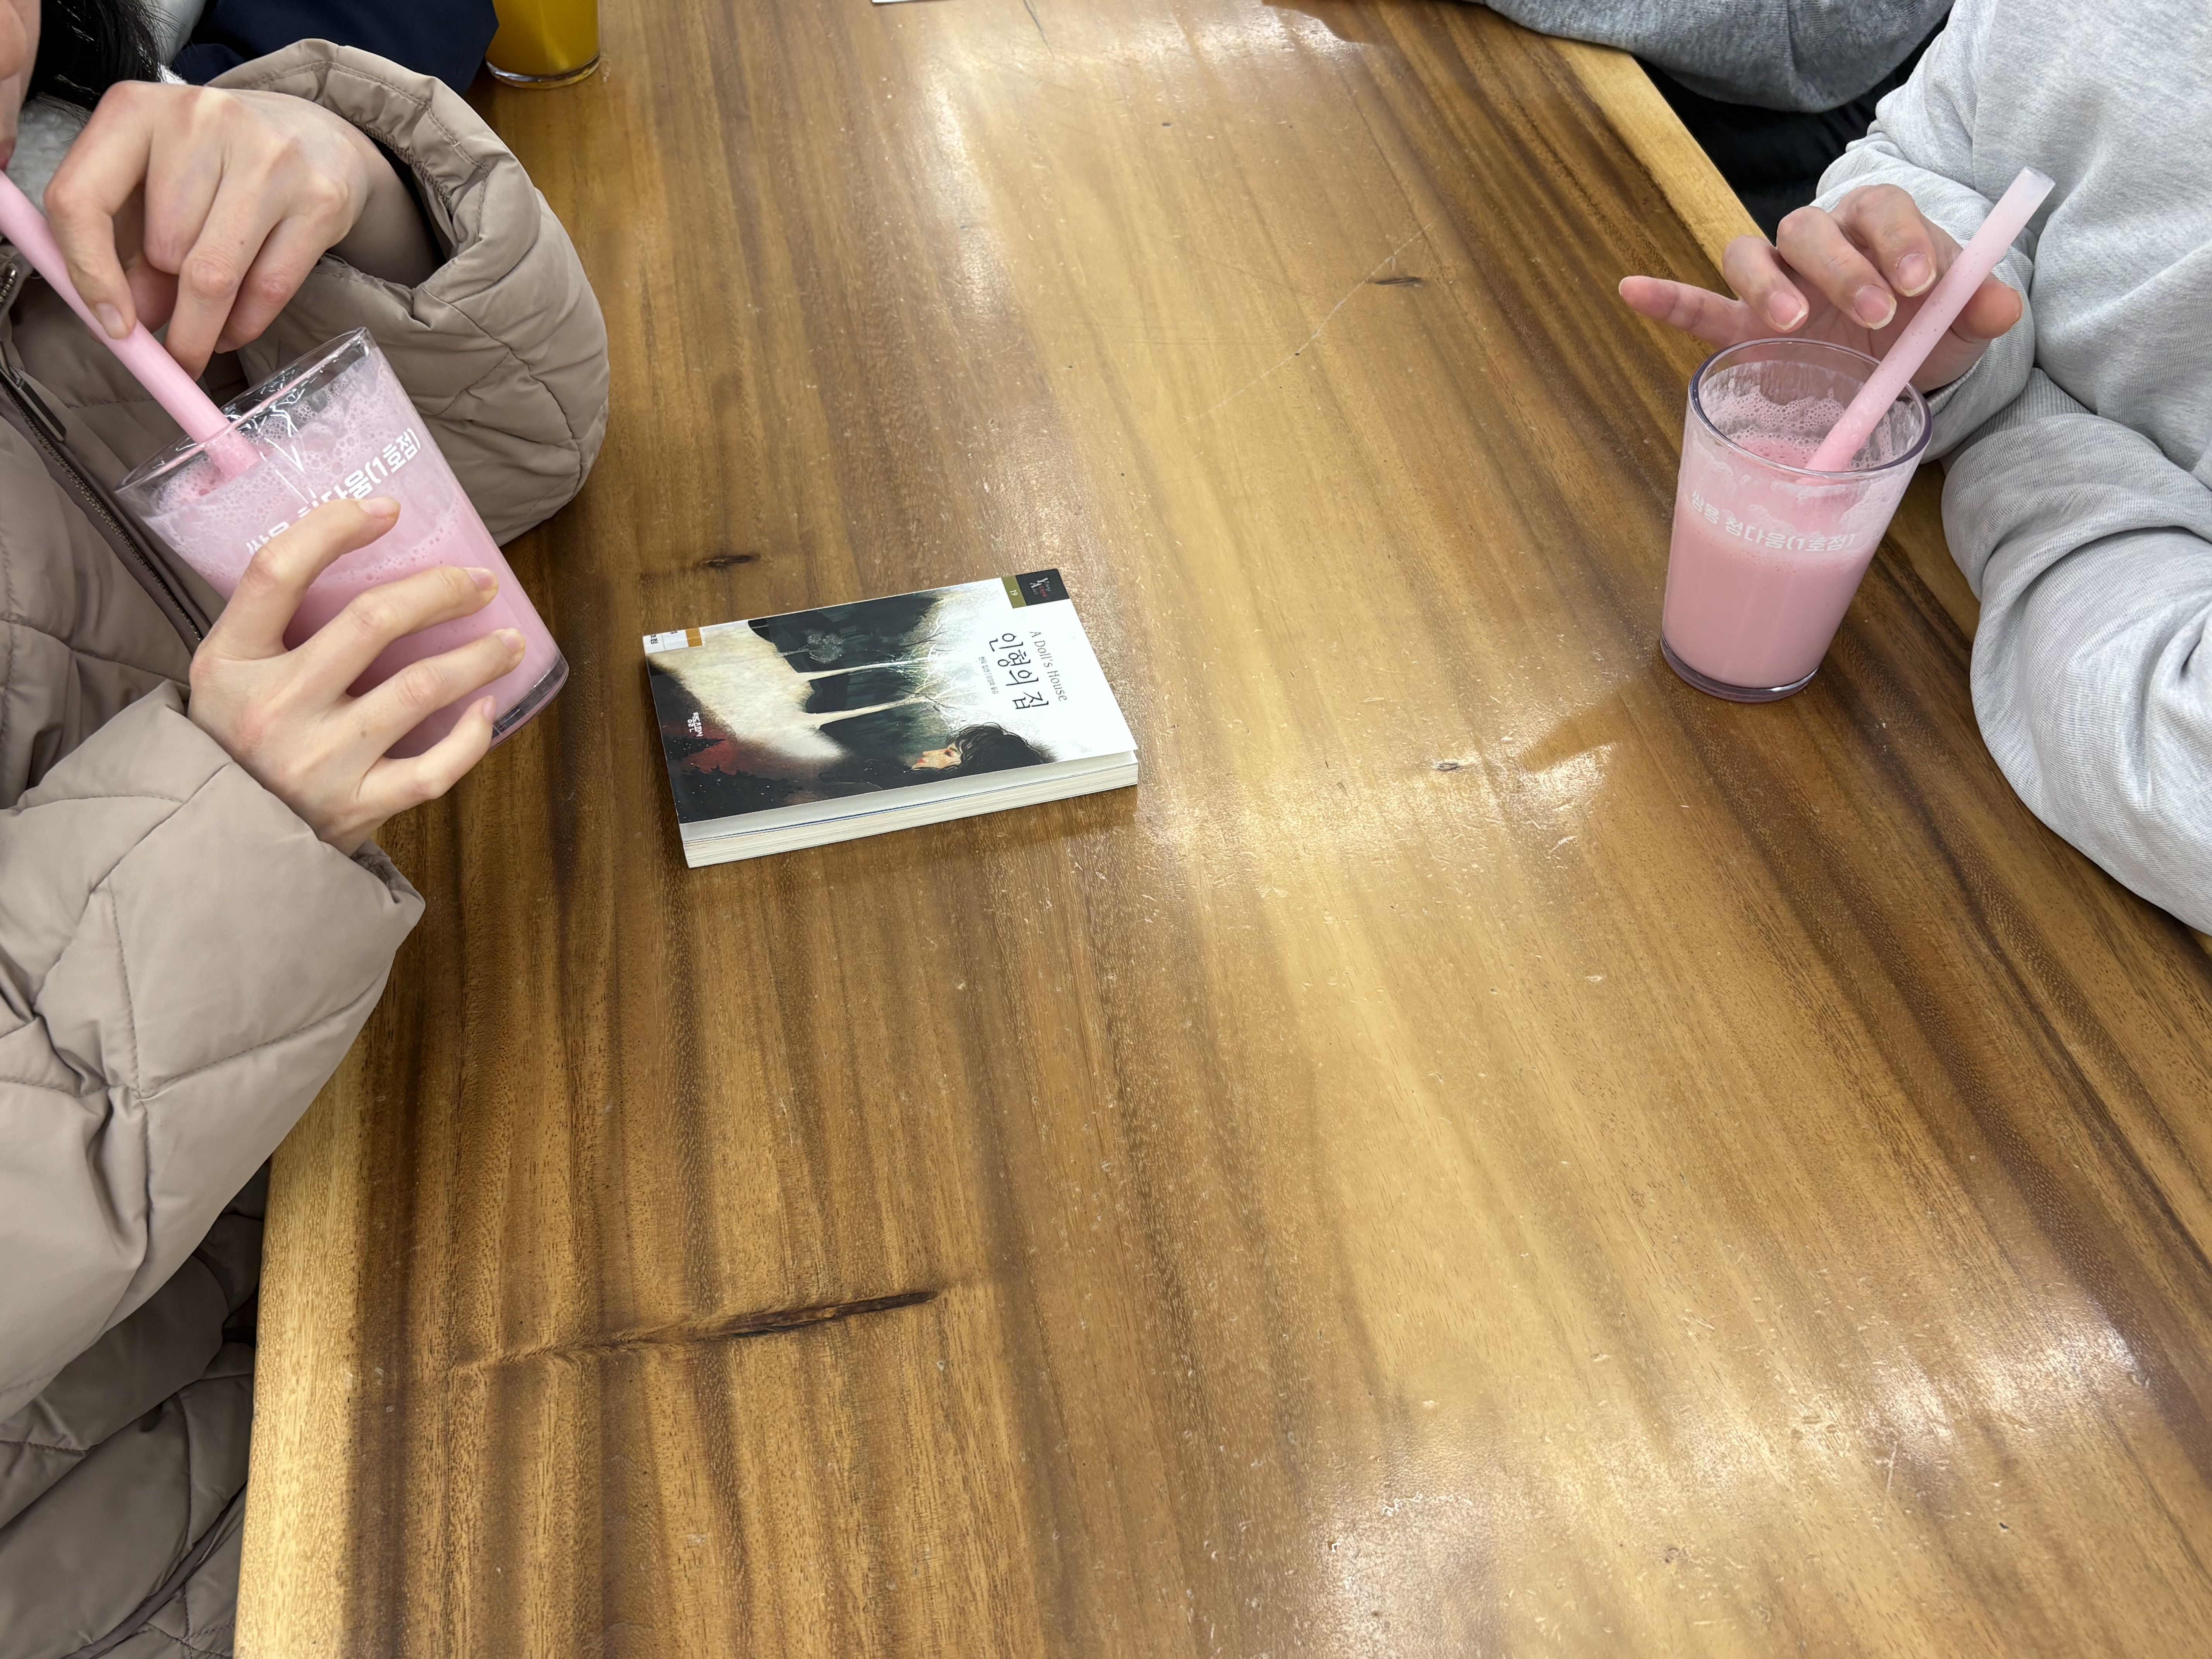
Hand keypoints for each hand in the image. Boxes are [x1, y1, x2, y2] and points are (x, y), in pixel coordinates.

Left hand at [45, 82, 435, 376]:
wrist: (315, 134)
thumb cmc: (219, 164)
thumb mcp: (156, 184)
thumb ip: (126, 242)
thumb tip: (123, 324)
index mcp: (136, 110)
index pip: (81, 199)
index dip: (88, 274)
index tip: (112, 327)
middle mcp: (201, 120)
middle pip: (163, 247)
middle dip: (166, 299)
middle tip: (174, 316)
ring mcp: (268, 157)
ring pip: (214, 276)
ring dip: (203, 324)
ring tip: (203, 335)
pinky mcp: (318, 198)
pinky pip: (269, 289)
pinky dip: (244, 326)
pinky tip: (233, 329)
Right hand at [188, 497, 523, 855]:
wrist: (221, 843)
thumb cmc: (238, 740)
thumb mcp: (230, 673)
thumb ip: (275, 623)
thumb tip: (357, 552)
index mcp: (231, 660)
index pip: (277, 570)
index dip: (334, 527)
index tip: (388, 509)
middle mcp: (274, 706)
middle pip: (372, 620)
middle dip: (440, 590)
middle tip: (480, 581)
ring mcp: (317, 759)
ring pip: (419, 688)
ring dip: (477, 656)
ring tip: (508, 639)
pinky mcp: (355, 807)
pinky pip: (433, 768)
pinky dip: (470, 737)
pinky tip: (487, 709)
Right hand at [1619, 184, 2024, 392]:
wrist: (1898, 360)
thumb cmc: (1927, 329)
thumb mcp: (1964, 322)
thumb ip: (1981, 309)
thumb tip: (2002, 306)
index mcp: (1877, 224)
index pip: (1880, 209)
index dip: (1898, 238)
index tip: (1920, 283)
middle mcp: (1820, 241)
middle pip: (1810, 229)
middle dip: (1840, 268)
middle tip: (1874, 314)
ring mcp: (1776, 281)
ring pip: (1751, 254)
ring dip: (1767, 284)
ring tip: (1791, 323)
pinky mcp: (1743, 325)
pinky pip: (1698, 306)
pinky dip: (1666, 298)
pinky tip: (1630, 289)